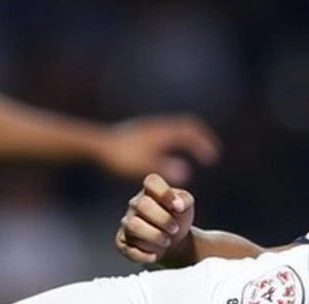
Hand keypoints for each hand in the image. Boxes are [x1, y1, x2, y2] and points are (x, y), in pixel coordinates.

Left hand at [98, 115, 220, 183]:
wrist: (95, 146)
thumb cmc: (120, 158)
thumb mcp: (144, 166)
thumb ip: (166, 168)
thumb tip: (186, 172)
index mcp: (162, 132)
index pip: (190, 132)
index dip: (203, 143)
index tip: (212, 157)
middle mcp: (157, 127)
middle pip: (186, 127)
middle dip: (200, 139)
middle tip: (209, 152)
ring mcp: (149, 129)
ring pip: (175, 129)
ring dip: (188, 140)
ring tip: (195, 153)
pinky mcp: (141, 134)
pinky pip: (166, 134)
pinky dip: (176, 143)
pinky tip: (172, 155)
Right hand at [116, 173, 194, 263]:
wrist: (175, 239)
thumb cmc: (177, 217)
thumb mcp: (186, 204)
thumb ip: (185, 199)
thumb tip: (179, 203)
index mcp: (150, 191)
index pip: (151, 182)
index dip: (165, 193)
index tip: (178, 206)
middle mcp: (135, 204)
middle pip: (142, 205)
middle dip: (163, 219)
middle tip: (175, 229)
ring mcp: (127, 223)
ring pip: (133, 226)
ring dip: (154, 236)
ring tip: (167, 241)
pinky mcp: (123, 242)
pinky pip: (127, 248)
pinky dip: (143, 254)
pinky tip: (154, 255)